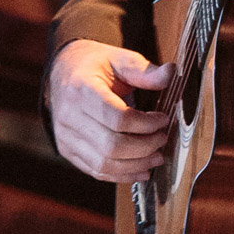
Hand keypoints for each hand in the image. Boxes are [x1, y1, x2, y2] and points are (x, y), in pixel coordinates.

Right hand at [47, 38, 174, 181]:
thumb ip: (144, 71)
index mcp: (81, 89)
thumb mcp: (119, 59)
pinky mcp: (67, 150)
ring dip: (135, 165)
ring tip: (156, 157)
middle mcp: (69, 116)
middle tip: (162, 139)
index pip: (117, 118)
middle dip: (144, 147)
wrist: (62, 71)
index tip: (163, 119)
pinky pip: (95, 170)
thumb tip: (171, 73)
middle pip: (111, 146)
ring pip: (104, 163)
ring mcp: (66, 136)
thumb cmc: (93, 65)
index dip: (145, 123)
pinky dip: (121, 174)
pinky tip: (140, 170)